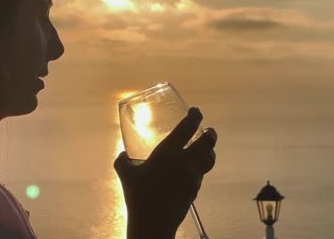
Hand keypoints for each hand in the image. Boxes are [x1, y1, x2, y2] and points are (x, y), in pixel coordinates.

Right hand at [113, 107, 216, 238]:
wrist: (153, 223)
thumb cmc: (138, 195)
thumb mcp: (125, 174)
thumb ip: (123, 161)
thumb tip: (122, 154)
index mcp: (168, 153)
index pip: (187, 129)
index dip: (195, 117)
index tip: (196, 111)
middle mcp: (185, 162)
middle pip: (208, 142)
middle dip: (211, 134)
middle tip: (209, 129)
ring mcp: (193, 177)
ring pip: (209, 159)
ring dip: (209, 150)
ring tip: (205, 148)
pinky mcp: (195, 190)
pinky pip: (201, 173)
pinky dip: (199, 166)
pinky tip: (190, 169)